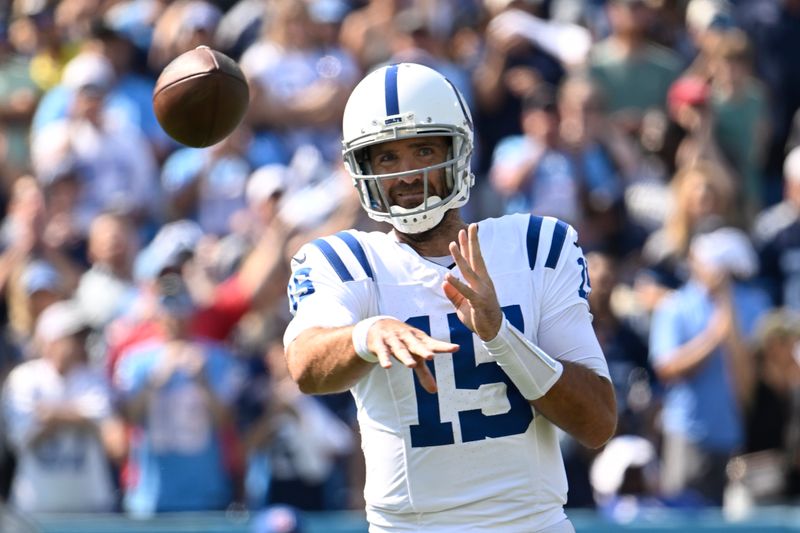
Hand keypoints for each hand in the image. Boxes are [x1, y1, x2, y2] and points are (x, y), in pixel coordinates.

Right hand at [366, 318, 458, 393]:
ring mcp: (393, 339)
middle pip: (416, 345)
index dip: (444, 346)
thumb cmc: (403, 342)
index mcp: (419, 340)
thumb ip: (424, 373)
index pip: (433, 344)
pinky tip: (387, 366)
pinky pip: (383, 352)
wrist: (379, 325)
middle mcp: (408, 338)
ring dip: (405, 356)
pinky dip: (385, 358)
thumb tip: (434, 391)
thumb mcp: (414, 356)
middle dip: (423, 350)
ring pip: (400, 348)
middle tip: (431, 356)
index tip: (456, 348)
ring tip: (411, 365)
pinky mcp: (380, 343)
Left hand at [443, 224, 503, 340]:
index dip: (468, 245)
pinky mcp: (479, 301)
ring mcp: (482, 290)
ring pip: (469, 271)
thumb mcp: (462, 304)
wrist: (492, 331)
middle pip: (475, 258)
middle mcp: (482, 282)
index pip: (473, 259)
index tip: (465, 230)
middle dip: (471, 242)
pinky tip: (448, 275)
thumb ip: (454, 293)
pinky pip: (466, 291)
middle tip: (468, 227)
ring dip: (460, 257)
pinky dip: (457, 284)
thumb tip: (444, 282)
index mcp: (480, 280)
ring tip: (452, 244)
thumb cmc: (478, 316)